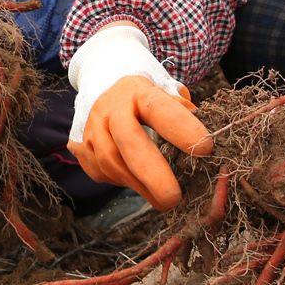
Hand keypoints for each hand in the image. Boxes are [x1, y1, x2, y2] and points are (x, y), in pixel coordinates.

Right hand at [65, 24, 210, 209]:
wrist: (103, 86)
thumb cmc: (146, 98)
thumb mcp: (167, 95)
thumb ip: (184, 115)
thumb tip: (205, 143)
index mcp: (139, 92)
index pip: (160, 108)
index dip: (181, 128)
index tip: (205, 148)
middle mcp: (110, 107)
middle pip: (129, 140)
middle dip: (152, 172)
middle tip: (173, 197)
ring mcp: (91, 127)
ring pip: (111, 163)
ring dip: (139, 185)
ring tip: (162, 199)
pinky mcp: (80, 146)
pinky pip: (100, 172)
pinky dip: (122, 182)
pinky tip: (138, 183)